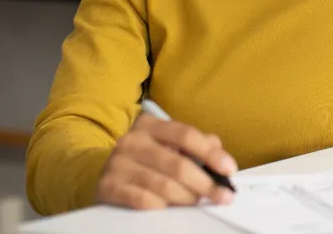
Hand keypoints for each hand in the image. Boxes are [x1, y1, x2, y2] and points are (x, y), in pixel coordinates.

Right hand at [97, 113, 237, 209]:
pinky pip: (143, 200)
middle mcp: (132, 141)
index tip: (229, 169)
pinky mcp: (108, 187)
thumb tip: (221, 157)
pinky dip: (162, 205)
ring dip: (187, 197)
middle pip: (178, 164)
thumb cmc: (146, 159)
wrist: (103, 172)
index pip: (186, 135)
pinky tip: (170, 206)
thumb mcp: (169, 144)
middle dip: (205, 183)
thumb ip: (197, 145)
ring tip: (197, 201)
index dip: (211, 153)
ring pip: (163, 185)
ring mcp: (117, 164)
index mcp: (150, 125)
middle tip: (221, 195)